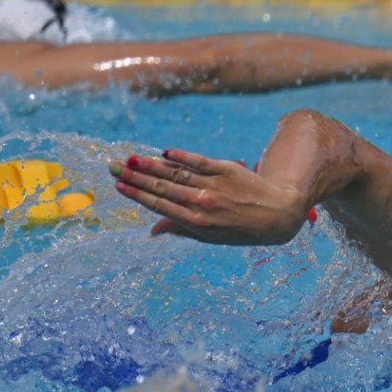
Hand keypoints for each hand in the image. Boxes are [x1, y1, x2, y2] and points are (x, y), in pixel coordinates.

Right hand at [110, 148, 309, 244]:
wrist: (278, 214)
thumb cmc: (241, 229)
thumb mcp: (211, 237)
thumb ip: (181, 229)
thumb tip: (152, 230)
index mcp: (197, 222)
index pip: (160, 205)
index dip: (138, 195)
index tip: (119, 186)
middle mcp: (204, 203)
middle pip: (163, 187)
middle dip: (136, 177)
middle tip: (113, 167)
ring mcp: (215, 185)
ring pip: (177, 173)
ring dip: (151, 166)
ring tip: (129, 159)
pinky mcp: (227, 169)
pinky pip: (199, 161)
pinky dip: (181, 157)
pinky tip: (164, 153)